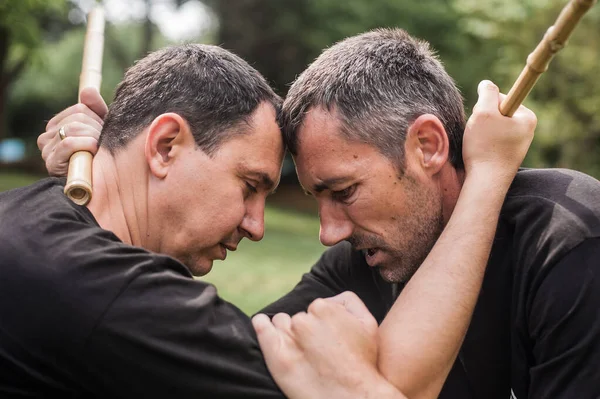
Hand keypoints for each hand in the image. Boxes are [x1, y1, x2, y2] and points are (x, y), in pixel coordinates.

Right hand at [37, 87, 107, 176]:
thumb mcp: (101, 130)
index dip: (98, 119)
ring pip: (74, 128)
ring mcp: (46, 150)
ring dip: (94, 138)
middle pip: (78, 118)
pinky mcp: (51, 163)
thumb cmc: (99, 158)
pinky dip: (86, 145)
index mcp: (56, 126)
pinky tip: (94, 152)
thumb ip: (96, 109)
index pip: (81, 108)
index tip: (104, 133)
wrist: (96, 187)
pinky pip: (69, 143)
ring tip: (99, 151)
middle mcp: (46, 137)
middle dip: (97, 129)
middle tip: (103, 144)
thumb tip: (88, 90)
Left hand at [253, 292, 398, 398]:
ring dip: (287, 330)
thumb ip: (348, 301)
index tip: (327, 337)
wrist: (353, 396)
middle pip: (298, 318)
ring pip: (281, 323)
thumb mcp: (368, 322)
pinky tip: (262, 324)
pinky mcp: (277, 356)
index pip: (315, 308)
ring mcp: (288, 338)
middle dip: (306, 328)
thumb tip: (330, 299)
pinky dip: (261, 325)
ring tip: (299, 348)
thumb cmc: (363, 362)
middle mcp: (304, 321)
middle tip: (317, 348)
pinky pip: (262, 329)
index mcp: (324, 309)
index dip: (321, 322)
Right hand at [462, 80, 536, 185]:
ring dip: (479, 133)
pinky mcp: (507, 156)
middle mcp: (527, 130)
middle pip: (496, 112)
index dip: (485, 106)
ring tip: (478, 146)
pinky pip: (491, 142)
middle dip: (482, 120)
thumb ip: (486, 93)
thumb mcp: (483, 113)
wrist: (486, 183)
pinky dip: (481, 145)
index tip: (482, 120)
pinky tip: (479, 153)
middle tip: (478, 134)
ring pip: (492, 128)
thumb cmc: (485, 147)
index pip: (501, 98)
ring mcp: (517, 144)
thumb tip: (487, 84)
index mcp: (527, 117)